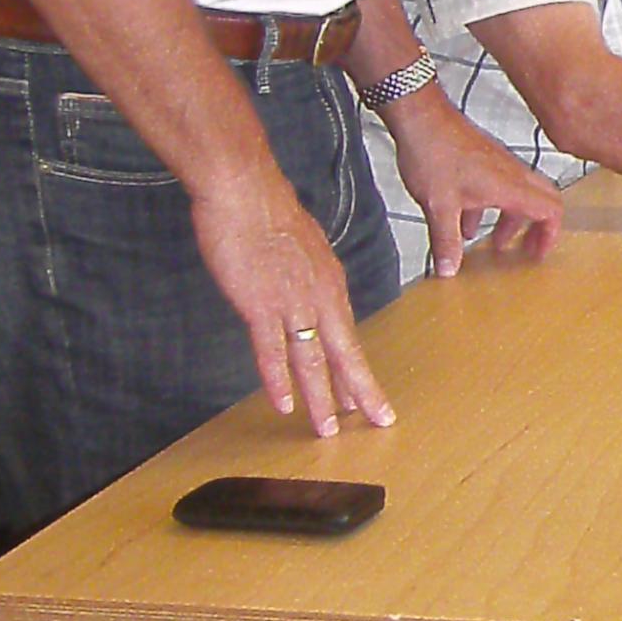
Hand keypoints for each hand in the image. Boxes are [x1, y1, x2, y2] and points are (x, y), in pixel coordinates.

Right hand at [191, 162, 392, 436]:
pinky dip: (278, 379)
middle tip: (376, 421)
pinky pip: (271, 350)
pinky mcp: (261, 305)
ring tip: (328, 429)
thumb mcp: (301, 249)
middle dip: (360, 392)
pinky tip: (284, 403)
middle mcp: (320, 298)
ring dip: (320, 398)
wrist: (245, 191)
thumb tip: (304, 296)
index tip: (368, 398)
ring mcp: (292, 303)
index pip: (348, 338)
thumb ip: (306, 278)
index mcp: (331, 284)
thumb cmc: (267, 214)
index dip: (358, 371)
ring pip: (311, 360)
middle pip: (344, 354)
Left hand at [384, 81, 571, 272]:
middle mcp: (511, 174)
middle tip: (526, 248)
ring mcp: (498, 164)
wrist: (420, 117)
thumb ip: (446, 242)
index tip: (537, 253)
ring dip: (511, 219)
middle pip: (543, 201)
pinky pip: (498, 186)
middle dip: (537, 228)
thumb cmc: (435, 151)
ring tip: (496, 240)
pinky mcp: (484, 158)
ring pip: (519, 194)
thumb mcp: (440, 206)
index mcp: (510, 187)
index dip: (549, 236)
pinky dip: (491, 206)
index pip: (550, 211)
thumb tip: (449, 267)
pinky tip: (465, 218)